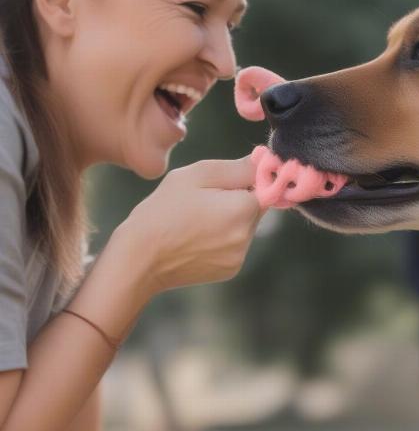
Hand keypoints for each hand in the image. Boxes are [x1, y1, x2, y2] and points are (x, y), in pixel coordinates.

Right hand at [120, 156, 262, 293]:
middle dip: (238, 198)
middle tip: (204, 199)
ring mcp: (239, 256)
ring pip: (246, 226)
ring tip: (197, 219)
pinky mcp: (230, 270)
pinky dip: (223, 238)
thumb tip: (264, 159)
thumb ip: (236, 167)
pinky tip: (197, 237)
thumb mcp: (196, 176)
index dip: (249, 178)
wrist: (139, 259)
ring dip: (231, 219)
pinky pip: (235, 245)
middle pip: (256, 207)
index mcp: (242, 209)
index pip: (266, 186)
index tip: (228, 179)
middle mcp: (247, 236)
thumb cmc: (163, 211)